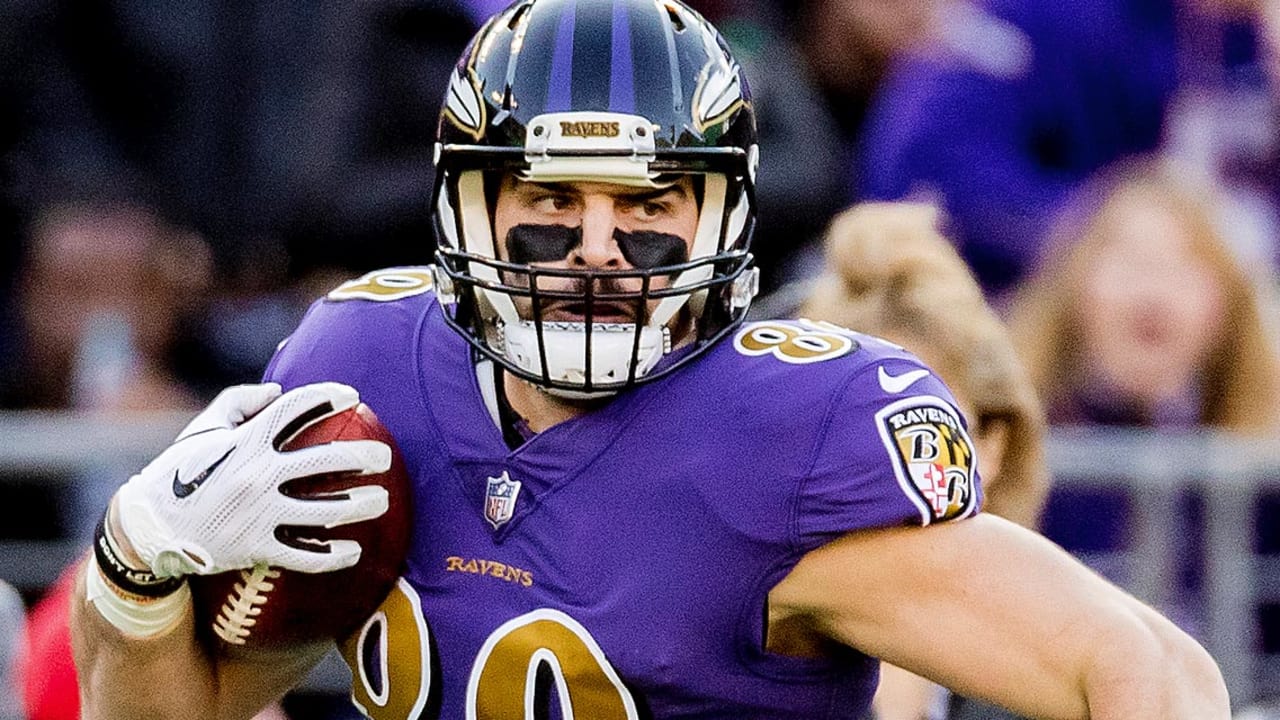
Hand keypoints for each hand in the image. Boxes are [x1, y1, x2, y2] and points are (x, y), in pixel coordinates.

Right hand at [113, 382, 391, 576]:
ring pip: (327, 510)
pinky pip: (307, 555)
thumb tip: (280, 392)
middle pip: (326, 460)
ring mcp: (260, 513)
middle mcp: (258, 474)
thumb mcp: (202, 429)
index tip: (353, 396)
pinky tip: (354, 551)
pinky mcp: (257, 548)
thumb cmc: (179, 473)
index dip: (328, 397)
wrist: (146, 530)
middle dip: (364, 456)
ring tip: (382, 499)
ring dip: (363, 504)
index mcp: (246, 441)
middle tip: (385, 456)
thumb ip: (239, 402)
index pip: (296, 409)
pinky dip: (334, 555)